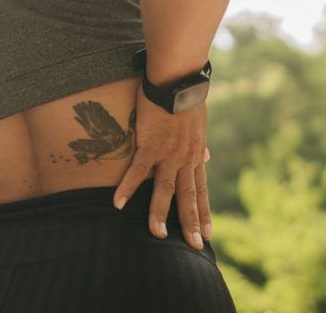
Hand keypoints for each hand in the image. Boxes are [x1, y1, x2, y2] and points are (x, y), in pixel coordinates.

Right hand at [112, 86, 212, 249]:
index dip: (204, 213)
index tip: (208, 234)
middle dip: (191, 223)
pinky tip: (118, 204)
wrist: (178, 79)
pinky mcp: (151, 143)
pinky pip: (137, 170)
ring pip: (166, 189)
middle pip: (189, 196)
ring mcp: (169, 153)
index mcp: (195, 155)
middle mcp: (186, 158)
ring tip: (157, 234)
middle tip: (195, 247)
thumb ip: (198, 145)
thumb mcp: (199, 125)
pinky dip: (128, 188)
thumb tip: (207, 157)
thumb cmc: (186, 98)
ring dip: (160, 213)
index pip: (201, 190)